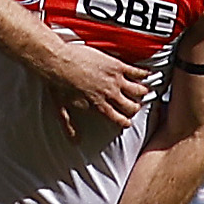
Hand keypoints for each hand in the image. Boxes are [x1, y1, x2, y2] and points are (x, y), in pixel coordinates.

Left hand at [0, 9, 149, 127]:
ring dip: (141, 91)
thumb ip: (69, 126)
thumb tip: (73, 141)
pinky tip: (145, 73)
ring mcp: (114, 80)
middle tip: (135, 105)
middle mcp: (109, 95)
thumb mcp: (61, 109)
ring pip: (137, 90)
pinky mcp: (115, 65)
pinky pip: (135, 71)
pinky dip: (142, 73)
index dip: (125, 121)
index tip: (127, 121)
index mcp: (99, 106)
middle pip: (131, 106)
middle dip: (134, 107)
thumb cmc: (58, 83)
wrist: (58, 62)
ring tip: (143, 91)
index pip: (118, 119)